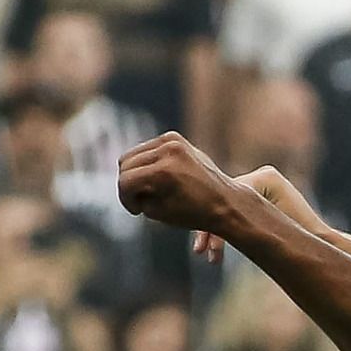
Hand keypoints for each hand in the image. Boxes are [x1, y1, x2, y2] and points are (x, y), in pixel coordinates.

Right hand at [118, 133, 262, 249]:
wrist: (225, 202)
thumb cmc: (192, 213)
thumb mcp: (155, 210)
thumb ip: (134, 193)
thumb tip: (125, 178)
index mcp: (162, 171)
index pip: (125, 181)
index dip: (126, 199)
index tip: (136, 211)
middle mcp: (167, 150)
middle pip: (125, 163)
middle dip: (128, 185)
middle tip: (140, 201)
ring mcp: (172, 140)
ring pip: (133, 155)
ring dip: (136, 173)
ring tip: (148, 190)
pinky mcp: (175, 137)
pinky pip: (148, 149)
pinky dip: (147, 163)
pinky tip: (157, 178)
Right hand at [192, 165, 330, 264]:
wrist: (319, 241)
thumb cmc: (303, 237)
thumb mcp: (272, 229)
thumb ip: (244, 219)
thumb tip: (218, 218)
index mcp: (267, 176)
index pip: (230, 196)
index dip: (214, 219)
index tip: (204, 243)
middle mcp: (261, 176)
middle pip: (224, 201)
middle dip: (210, 227)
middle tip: (200, 250)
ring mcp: (258, 186)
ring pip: (225, 209)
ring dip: (213, 231)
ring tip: (206, 254)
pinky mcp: (256, 199)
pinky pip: (232, 214)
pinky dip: (223, 231)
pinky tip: (214, 251)